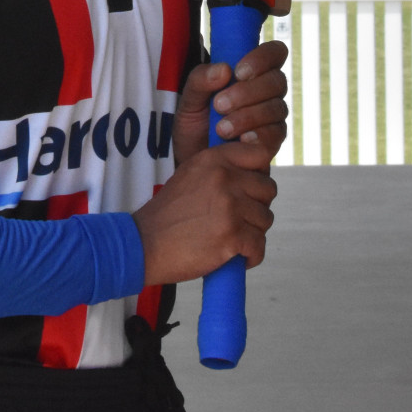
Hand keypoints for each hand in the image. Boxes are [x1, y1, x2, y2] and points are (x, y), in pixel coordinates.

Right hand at [132, 138, 278, 284]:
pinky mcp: (232, 235)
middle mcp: (224, 178)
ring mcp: (230, 206)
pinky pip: (259, 246)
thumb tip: (256, 173)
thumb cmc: (167, 215)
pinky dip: (251, 256)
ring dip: (253, 232)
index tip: (250, 189)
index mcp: (214, 159)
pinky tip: (236, 257)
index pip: (259, 153)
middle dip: (257, 206)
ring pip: (265, 219)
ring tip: (233, 239)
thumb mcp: (190, 175)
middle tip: (239, 220)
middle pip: (268, 188)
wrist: (144, 244)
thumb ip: (220, 169)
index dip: (259, 173)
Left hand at [172, 39, 288, 166]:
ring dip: (247, 116)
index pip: (275, 52)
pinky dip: (257, 135)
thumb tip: (224, 69)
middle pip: (277, 81)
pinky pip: (276, 134)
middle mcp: (268, 92)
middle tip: (219, 104)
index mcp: (253, 72)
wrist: (193, 160)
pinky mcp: (273, 142)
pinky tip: (240, 141)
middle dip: (247, 92)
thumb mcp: (189, 99)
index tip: (238, 72)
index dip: (263, 58)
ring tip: (221, 128)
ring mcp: (273, 117)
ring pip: (276, 108)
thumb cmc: (195, 125)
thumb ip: (200, 79)